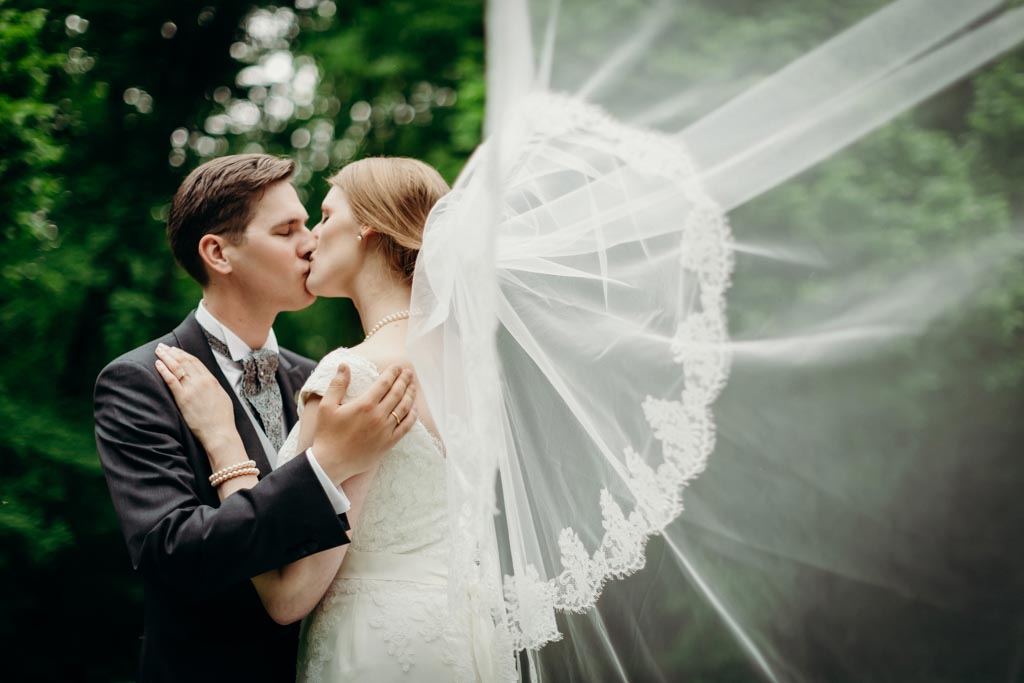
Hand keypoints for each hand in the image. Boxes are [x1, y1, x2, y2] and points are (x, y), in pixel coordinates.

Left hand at [154, 344, 237, 456]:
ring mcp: (192, 389)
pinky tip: (158, 364)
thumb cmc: (222, 419)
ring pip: (177, 367)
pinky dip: (164, 370)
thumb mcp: (222, 397)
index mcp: (211, 380)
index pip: (195, 362)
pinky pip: (171, 380)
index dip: (183, 354)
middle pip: (184, 361)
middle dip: (172, 352)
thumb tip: (207, 381)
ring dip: (166, 357)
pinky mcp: (183, 399)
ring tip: (158, 351)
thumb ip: (213, 387)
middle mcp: (202, 381)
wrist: (220, 432)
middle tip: (162, 346)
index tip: (175, 350)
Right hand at [312, 364, 417, 483]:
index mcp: (364, 404)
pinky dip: (412, 416)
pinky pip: (405, 427)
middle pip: (397, 393)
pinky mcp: (388, 443)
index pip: (384, 383)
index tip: (397, 366)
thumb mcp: (327, 406)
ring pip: (404, 408)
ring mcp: (385, 430)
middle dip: (404, 380)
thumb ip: (337, 384)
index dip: (392, 373)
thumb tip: (344, 365)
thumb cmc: (327, 434)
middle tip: (409, 373)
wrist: (331, 463)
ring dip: (410, 395)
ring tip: (413, 386)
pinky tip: (414, 409)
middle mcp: (378, 416)